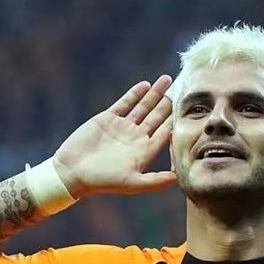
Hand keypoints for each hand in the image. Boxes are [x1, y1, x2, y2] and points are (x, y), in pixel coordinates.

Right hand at [53, 75, 176, 197]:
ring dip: (155, 94)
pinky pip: (125, 103)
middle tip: (184, 88)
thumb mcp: (133, 184)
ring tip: (167, 79)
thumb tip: (179, 179)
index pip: (166, 133)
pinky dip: (135, 94)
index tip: (191, 109)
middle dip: (170, 103)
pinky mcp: (108, 119)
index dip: (178, 121)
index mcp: (144, 151)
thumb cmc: (103, 181)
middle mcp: (136, 138)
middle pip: (158, 117)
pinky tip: (146, 85)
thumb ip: (156, 181)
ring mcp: (122, 127)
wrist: (72, 171)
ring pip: (143, 106)